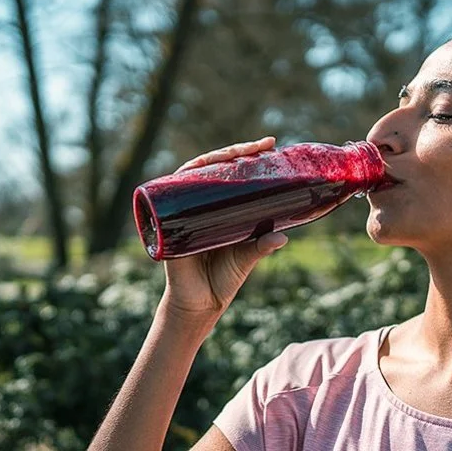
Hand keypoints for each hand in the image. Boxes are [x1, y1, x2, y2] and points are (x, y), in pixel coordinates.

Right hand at [161, 136, 289, 325]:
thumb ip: (260, 248)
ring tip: (234, 154)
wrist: (199, 305)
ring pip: (193, 175)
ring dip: (211, 160)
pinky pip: (169, 196)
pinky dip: (177, 180)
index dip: (247, 157)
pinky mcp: (168, 223)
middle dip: (235, 152)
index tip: (269, 145)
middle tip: (260, 145)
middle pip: (213, 168)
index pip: (231, 174)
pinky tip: (190, 169)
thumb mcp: (245, 258)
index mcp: (220, 209)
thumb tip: (282, 237)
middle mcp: (200, 205)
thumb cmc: (222, 280)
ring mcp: (183, 211)